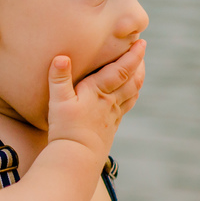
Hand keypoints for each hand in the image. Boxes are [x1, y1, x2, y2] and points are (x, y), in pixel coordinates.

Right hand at [46, 39, 145, 163]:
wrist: (77, 158)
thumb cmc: (66, 129)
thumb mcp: (58, 101)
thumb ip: (59, 78)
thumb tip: (61, 57)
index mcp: (99, 91)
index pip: (122, 70)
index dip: (133, 55)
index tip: (141, 42)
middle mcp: (110, 102)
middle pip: (132, 80)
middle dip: (138, 64)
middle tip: (141, 50)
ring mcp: (113, 115)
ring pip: (132, 94)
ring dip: (138, 79)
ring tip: (139, 69)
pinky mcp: (111, 127)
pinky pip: (126, 107)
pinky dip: (131, 96)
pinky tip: (128, 95)